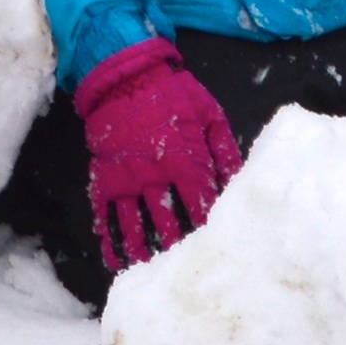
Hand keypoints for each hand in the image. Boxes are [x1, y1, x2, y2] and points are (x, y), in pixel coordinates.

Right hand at [73, 38, 242, 268]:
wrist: (126, 75)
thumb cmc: (174, 93)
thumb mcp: (210, 115)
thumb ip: (225, 150)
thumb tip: (241, 180)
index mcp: (184, 159)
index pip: (200, 202)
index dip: (208, 224)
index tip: (215, 243)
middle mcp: (153, 174)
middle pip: (167, 219)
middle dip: (176, 244)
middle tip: (183, 266)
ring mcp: (125, 178)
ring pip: (134, 223)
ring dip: (141, 248)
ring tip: (149, 269)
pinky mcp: (104, 176)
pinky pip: (105, 213)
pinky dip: (108, 238)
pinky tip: (114, 257)